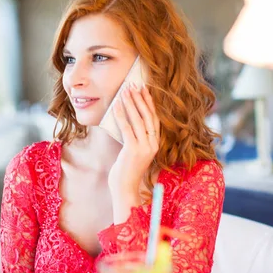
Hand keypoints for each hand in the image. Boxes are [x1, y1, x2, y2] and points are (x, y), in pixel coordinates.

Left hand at [108, 82, 159, 217]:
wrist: (125, 188)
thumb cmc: (126, 169)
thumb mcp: (133, 150)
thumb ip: (134, 137)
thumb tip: (126, 117)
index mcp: (155, 143)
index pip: (154, 118)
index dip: (149, 103)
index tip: (144, 89)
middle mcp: (153, 144)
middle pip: (148, 116)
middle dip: (140, 99)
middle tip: (133, 85)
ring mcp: (144, 147)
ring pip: (138, 120)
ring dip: (131, 103)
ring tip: (125, 91)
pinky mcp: (133, 150)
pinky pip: (127, 128)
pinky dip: (122, 115)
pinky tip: (117, 105)